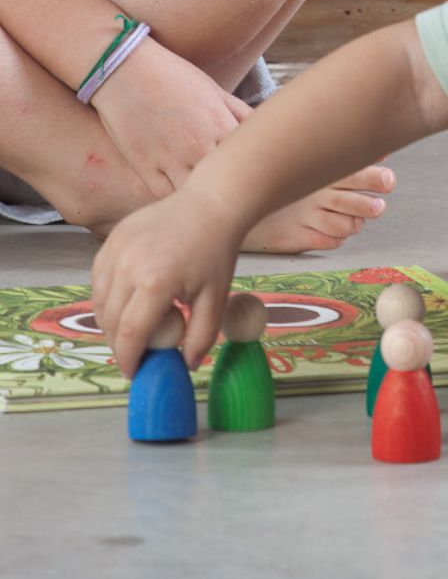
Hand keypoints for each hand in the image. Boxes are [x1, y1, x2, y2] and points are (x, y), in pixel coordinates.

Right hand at [90, 37, 250, 197]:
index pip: (249, 158)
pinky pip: (165, 196)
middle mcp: (199, 146)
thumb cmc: (174, 76)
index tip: (257, 174)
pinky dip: (177, 200)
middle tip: (239, 196)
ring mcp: (171, 159)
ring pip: (196, 194)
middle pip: (226, 182)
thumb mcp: (216, 92)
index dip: (254, 168)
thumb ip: (241, 114)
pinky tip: (184, 199)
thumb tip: (263, 129)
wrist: (123, 67)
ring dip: (204, 198)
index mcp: (221, 126)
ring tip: (212, 201)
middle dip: (234, 189)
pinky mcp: (145, 166)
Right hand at [93, 188, 241, 376]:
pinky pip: (99, 278)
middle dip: (120, 344)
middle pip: (111, 320)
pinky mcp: (111, 239)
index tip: (134, 373)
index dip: (129, 359)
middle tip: (135, 355)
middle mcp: (128, 266)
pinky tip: (126, 302)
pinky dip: (107, 296)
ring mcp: (116, 250)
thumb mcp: (216, 298)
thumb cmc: (217, 251)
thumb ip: (202, 336)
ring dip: (110, 322)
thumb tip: (186, 366)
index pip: (130, 334)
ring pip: (99, 300)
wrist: (211, 205)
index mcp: (155, 283)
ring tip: (131, 331)